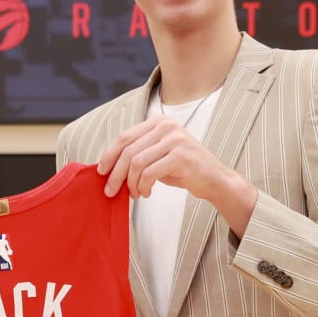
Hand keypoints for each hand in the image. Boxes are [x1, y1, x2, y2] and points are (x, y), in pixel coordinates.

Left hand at [97, 113, 230, 199]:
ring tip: (134, 194)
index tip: (101, 171)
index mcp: (159, 122)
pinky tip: (146, 193)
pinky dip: (143, 186)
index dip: (109, 155)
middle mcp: (166, 126)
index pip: (124, 137)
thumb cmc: (185, 170)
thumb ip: (139, 155)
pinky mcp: (180, 156)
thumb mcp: (159, 156)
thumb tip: (110, 167)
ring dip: (130, 183)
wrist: (215, 180)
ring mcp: (174, 139)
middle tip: (110, 190)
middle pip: (127, 150)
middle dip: (115, 173)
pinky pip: (149, 173)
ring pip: (136, 163)